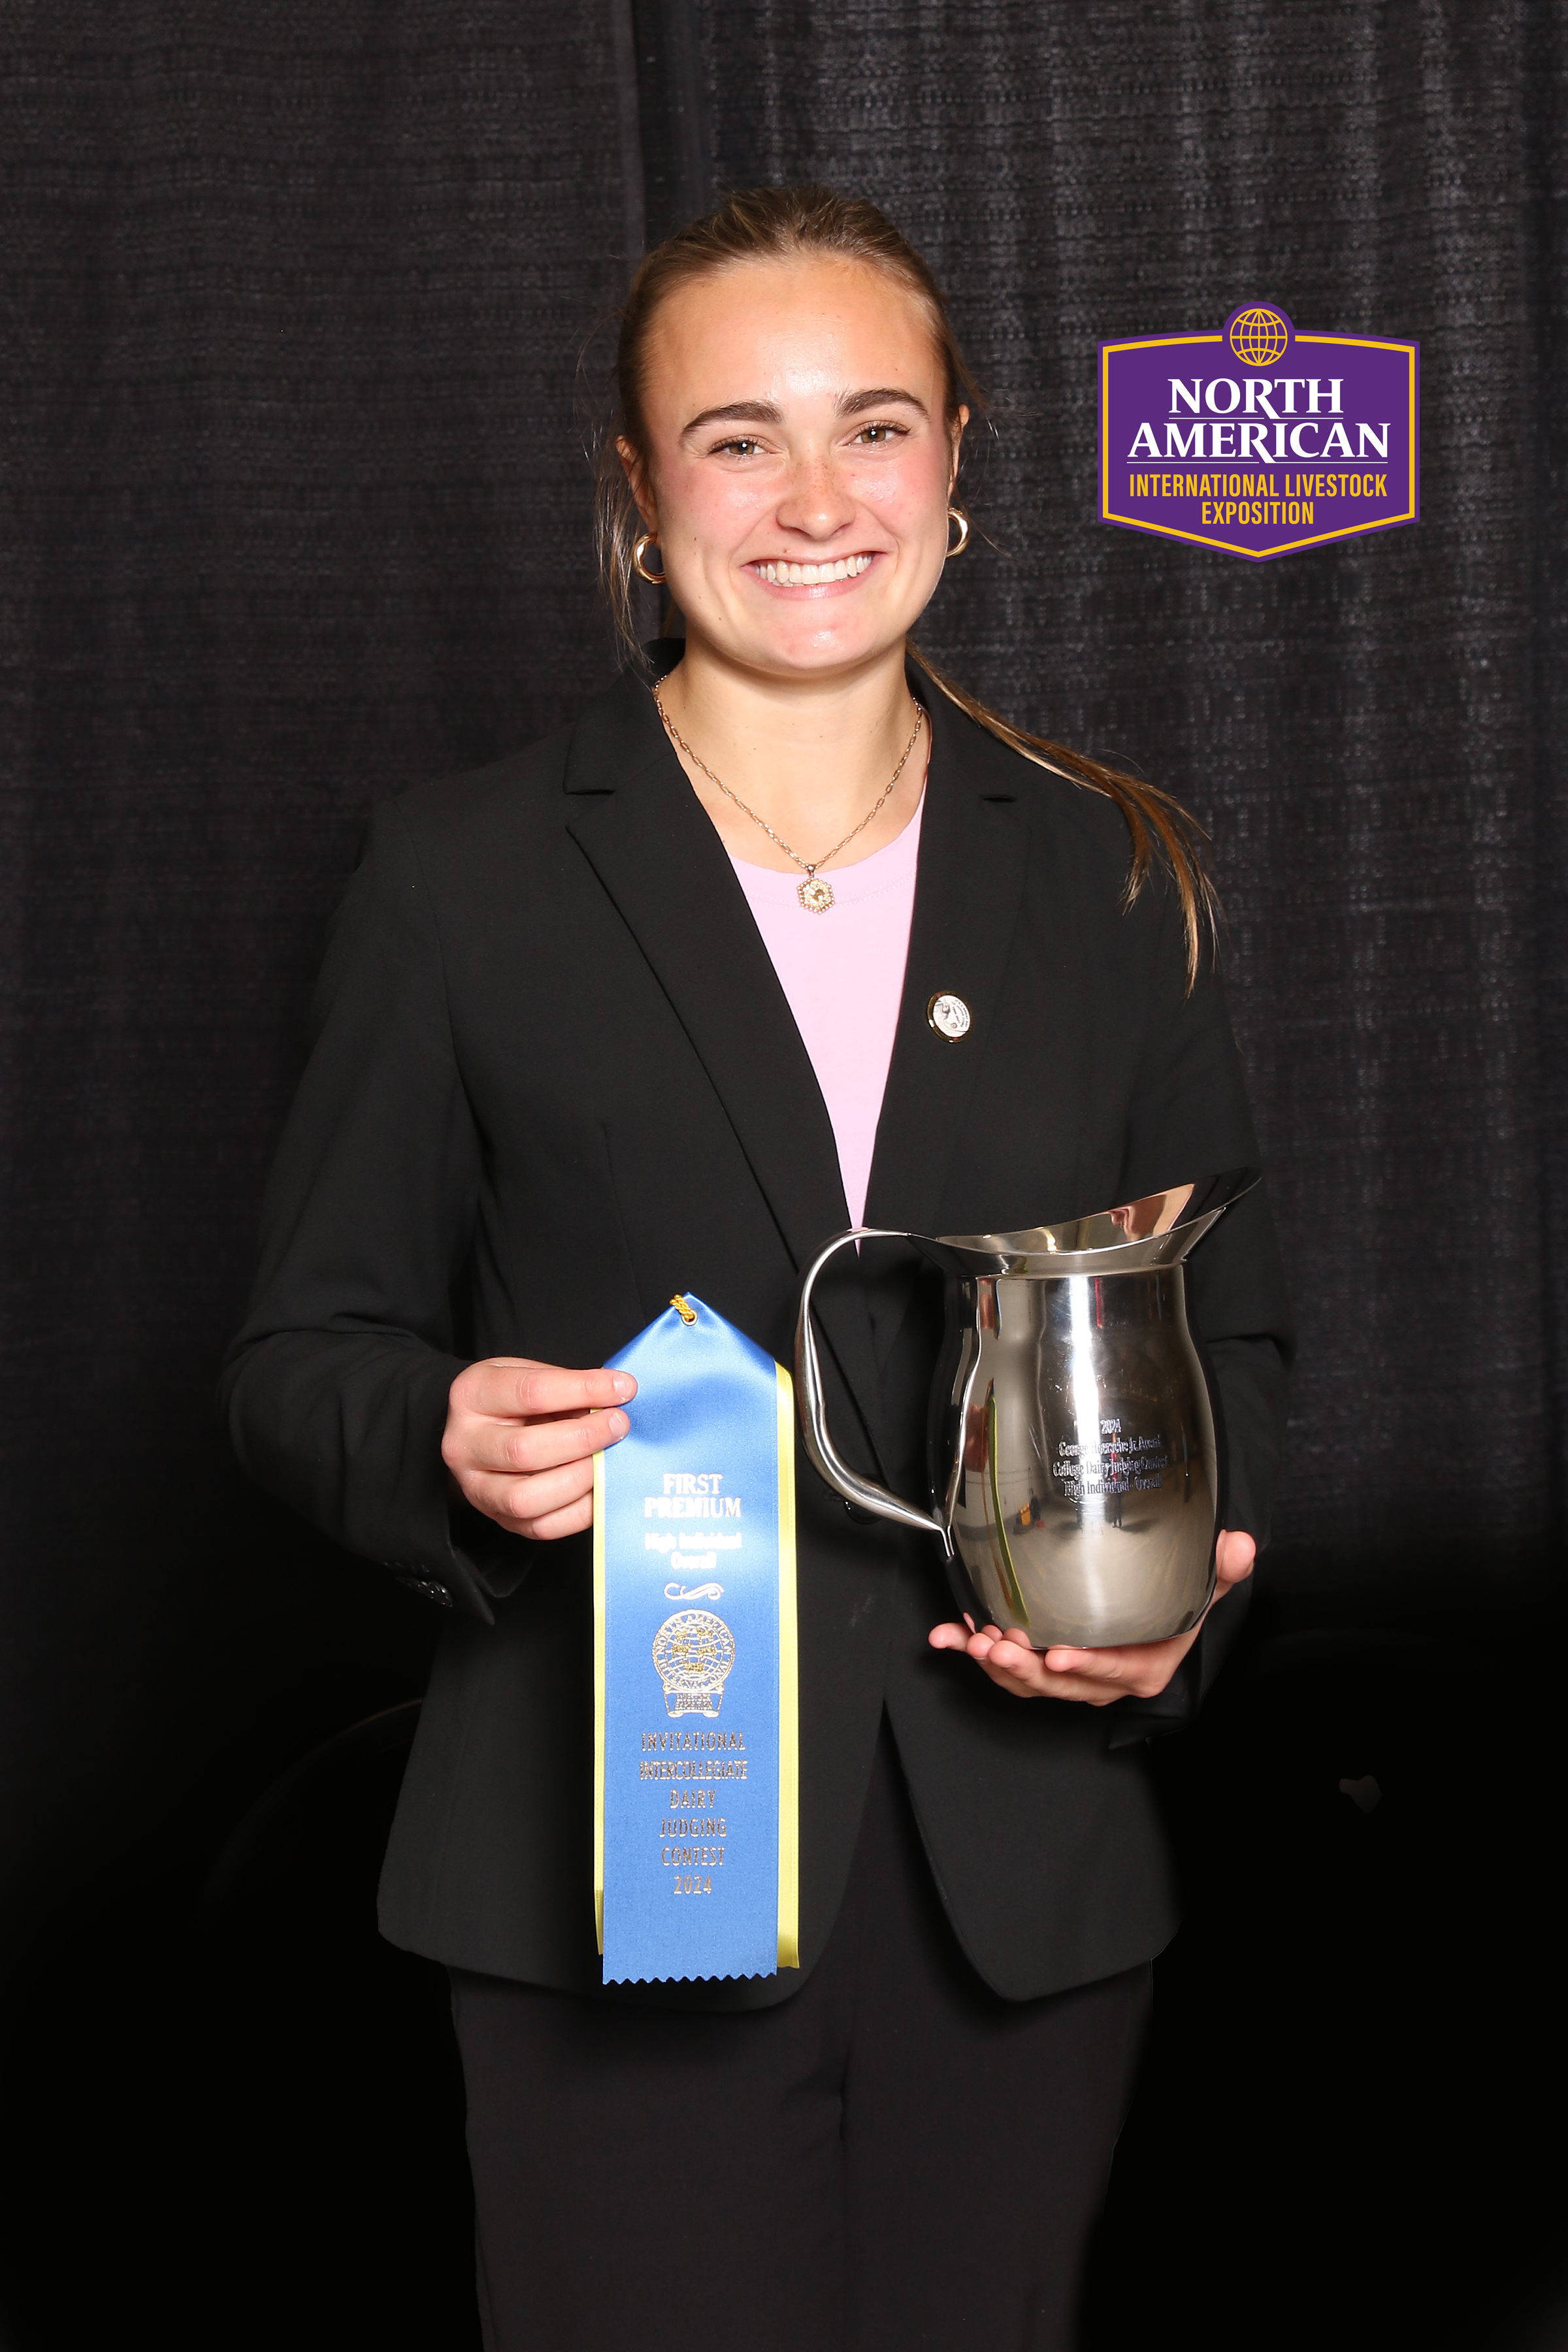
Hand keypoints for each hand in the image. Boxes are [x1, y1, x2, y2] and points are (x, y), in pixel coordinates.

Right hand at [442, 1357, 636, 1540]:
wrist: (483, 1433)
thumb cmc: (514, 1400)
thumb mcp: (531, 1374)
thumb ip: (568, 1386)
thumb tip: (619, 1398)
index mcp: (471, 1395)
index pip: (531, 1392)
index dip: (584, 1389)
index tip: (623, 1388)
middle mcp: (464, 1445)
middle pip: (524, 1450)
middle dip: (583, 1438)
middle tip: (619, 1425)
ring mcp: (477, 1488)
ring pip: (527, 1497)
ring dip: (580, 1478)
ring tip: (609, 1459)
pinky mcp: (499, 1519)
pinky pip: (541, 1527)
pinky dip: (580, 1510)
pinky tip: (602, 1488)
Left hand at [927, 1528, 1255, 1703]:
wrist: (1158, 1615)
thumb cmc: (1176, 1605)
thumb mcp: (1204, 1586)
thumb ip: (1219, 1569)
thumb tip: (1238, 1546)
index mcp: (1142, 1666)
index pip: (1112, 1670)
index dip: (1085, 1666)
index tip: (1057, 1655)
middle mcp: (1103, 1679)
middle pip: (1060, 1683)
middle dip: (1024, 1667)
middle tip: (998, 1642)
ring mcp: (1070, 1676)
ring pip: (1028, 1681)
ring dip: (995, 1664)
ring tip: (970, 1640)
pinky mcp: (1042, 1665)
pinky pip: (1007, 1668)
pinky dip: (974, 1652)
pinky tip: (949, 1635)